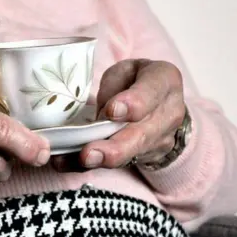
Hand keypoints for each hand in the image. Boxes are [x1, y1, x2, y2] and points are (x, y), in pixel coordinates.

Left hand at [52, 59, 184, 170]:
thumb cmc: (137, 80)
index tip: (112, 111)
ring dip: (104, 160)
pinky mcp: (145, 156)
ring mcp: (160, 139)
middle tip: (89, 153)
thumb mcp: (125, 71)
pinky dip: (92, 166)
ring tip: (81, 161)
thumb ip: (114, 88)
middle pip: (141, 134)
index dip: (133, 103)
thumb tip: (101, 116)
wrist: (163, 102)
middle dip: (115, 147)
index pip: (152, 91)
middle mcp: (168, 114)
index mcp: (164, 81)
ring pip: (131, 154)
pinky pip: (118, 163)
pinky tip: (69, 164)